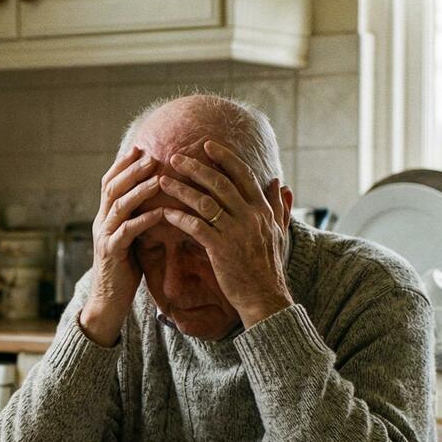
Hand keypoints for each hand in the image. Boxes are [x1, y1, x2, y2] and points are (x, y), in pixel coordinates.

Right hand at [78, 146, 167, 346]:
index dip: (122, 164)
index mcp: (104, 217)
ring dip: (139, 188)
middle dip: (131, 169)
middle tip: (152, 155)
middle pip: (112, 187)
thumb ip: (135, 218)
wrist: (108, 301)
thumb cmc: (124, 270)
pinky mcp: (113, 253)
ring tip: (158, 176)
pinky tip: (160, 211)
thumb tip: (155, 199)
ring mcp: (104, 236)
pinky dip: (145, 219)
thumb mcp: (129, 238)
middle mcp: (101, 222)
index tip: (140, 147)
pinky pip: (128, 231)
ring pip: (119, 205)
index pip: (109, 182)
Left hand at [156, 140, 293, 327]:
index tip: (207, 145)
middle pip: (220, 183)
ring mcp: (235, 231)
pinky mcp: (221, 249)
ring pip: (205, 201)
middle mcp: (250, 216)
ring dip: (181, 189)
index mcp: (262, 209)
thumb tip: (279, 183)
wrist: (265, 297)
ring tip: (162, 180)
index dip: (225, 158)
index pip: (243, 175)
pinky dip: (179, 217)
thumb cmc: (267, 266)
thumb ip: (277, 206)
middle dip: (196, 167)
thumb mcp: (278, 231)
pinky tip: (165, 211)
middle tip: (175, 156)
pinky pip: (196, 226)